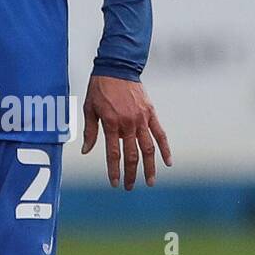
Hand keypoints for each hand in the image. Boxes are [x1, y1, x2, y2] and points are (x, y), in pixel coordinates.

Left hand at [81, 74, 171, 188]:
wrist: (117, 67)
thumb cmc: (99, 88)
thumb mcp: (89, 108)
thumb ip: (90, 131)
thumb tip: (86, 151)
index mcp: (111, 124)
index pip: (113, 154)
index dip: (114, 170)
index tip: (115, 183)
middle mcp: (128, 124)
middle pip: (132, 155)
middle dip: (131, 173)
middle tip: (130, 187)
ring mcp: (142, 119)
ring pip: (148, 148)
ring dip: (150, 167)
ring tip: (151, 182)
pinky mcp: (151, 113)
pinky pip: (160, 134)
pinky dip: (165, 148)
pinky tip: (168, 162)